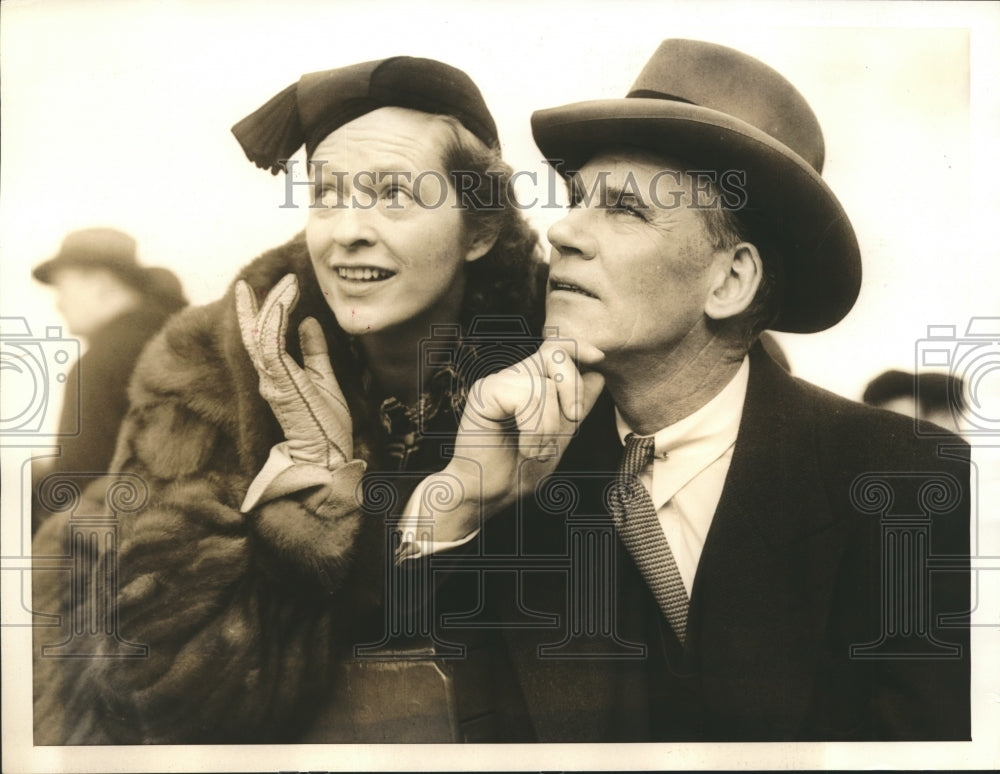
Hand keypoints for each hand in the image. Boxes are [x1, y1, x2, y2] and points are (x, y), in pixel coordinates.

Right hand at [235, 274, 352, 467]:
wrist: (329, 456)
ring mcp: (272, 380)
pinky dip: (275, 321)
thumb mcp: (324, 380)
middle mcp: (269, 376)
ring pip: (261, 334)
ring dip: (273, 305)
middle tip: (274, 279)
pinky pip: (270, 346)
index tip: (279, 287)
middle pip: (255, 332)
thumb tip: (308, 321)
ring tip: (287, 284)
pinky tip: (284, 303)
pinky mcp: (280, 384)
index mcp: (278, 375)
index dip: (265, 310)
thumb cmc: (326, 426)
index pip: (263, 337)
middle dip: (259, 303)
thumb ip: (314, 352)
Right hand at [423, 340, 604, 539]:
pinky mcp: (484, 392)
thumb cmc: (519, 470)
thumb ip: (576, 405)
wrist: (489, 493)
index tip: (598, 359)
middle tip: (574, 419)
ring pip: (546, 385)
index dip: (579, 347)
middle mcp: (512, 377)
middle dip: (573, 388)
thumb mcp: (560, 436)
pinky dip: (535, 430)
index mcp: (529, 383)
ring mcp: (497, 383)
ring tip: (536, 450)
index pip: (557, 349)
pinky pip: (528, 398)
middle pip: (555, 353)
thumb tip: (597, 374)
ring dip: (550, 426)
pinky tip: (525, 448)